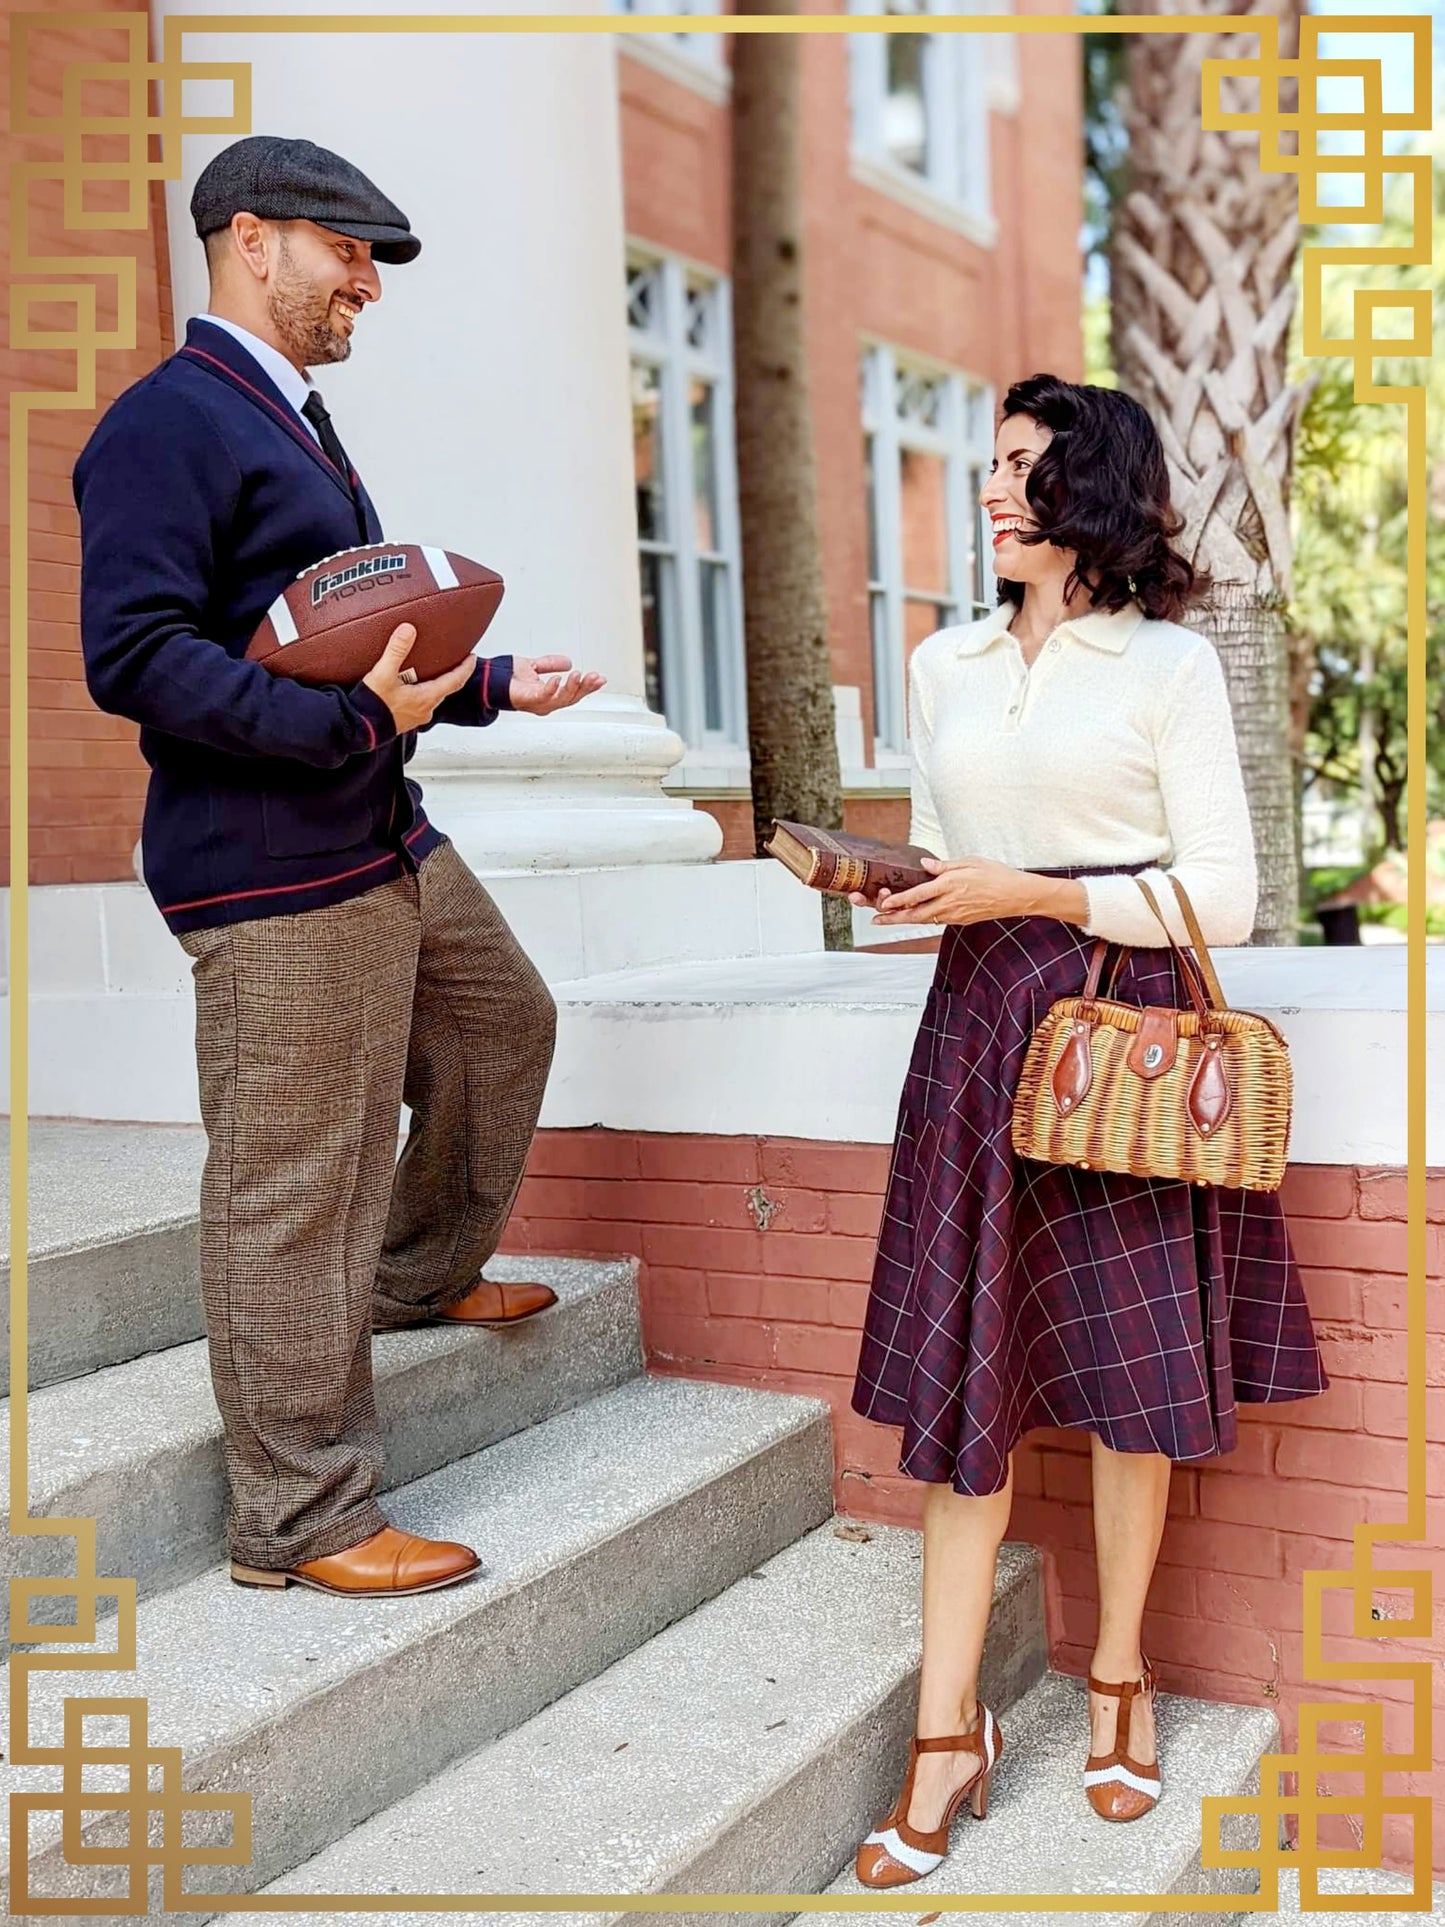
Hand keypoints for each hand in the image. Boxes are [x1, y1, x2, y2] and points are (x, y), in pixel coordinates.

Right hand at [362, 623, 475, 730]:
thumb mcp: (383, 673)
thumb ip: (396, 650)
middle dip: (451, 675)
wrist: (357, 729)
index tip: (471, 658)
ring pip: (431, 697)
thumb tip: (408, 629)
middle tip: (454, 662)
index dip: (465, 668)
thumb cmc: (371, 706)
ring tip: (432, 671)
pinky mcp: (405, 721)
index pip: (455, 681)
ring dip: (434, 684)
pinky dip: (421, 693)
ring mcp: (415, 717)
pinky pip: (420, 704)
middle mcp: (425, 710)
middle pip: (445, 689)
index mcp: (425, 698)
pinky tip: (411, 687)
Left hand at [509, 654, 606, 713]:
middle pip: (571, 698)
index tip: (599, 678)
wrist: (487, 681)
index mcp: (549, 695)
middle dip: (585, 687)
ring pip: (562, 699)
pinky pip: (543, 697)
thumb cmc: (506, 679)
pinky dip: (552, 689)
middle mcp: (545, 702)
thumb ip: (550, 664)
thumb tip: (568, 662)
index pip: (573, 693)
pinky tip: (558, 679)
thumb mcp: (534, 666)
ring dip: (573, 687)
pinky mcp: (527, 700)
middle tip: (594, 677)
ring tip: (580, 675)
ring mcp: (537, 703)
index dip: (588, 687)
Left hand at [853, 856, 1081, 926]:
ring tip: (885, 920)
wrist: (1017, 896)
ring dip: (903, 920)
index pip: (918, 894)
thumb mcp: (970, 861)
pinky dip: (920, 919)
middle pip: (915, 914)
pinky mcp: (960, 920)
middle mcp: (950, 902)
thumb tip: (924, 863)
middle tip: (874, 920)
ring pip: (923, 919)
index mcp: (951, 884)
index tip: (882, 903)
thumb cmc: (996, 874)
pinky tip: (910, 917)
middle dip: (893, 918)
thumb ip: (945, 865)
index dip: (898, 900)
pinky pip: (936, 920)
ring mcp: (955, 914)